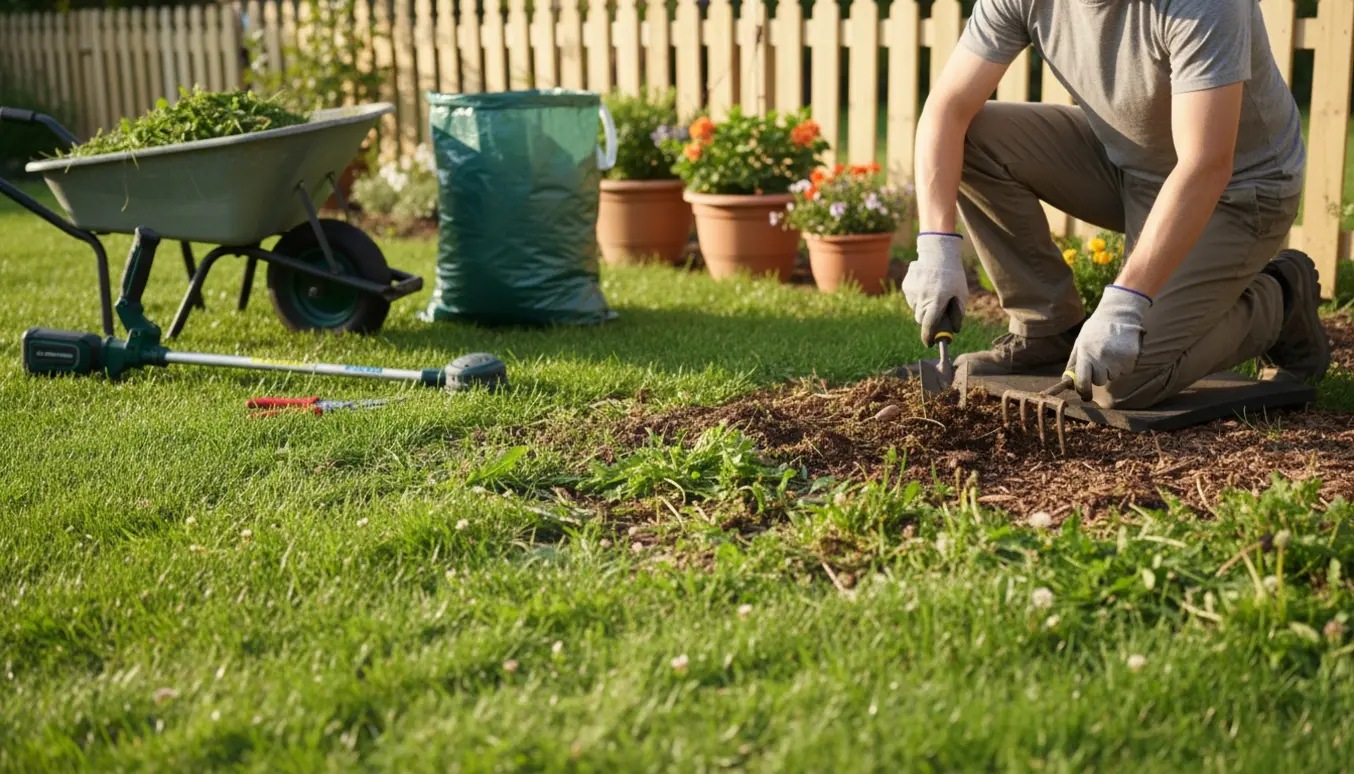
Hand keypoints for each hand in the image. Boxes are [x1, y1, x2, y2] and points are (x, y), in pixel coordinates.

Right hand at [902, 233, 967, 346]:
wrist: (938, 252)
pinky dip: (918, 297)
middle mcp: (922, 298)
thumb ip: (958, 314)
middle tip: (936, 313)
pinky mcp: (906, 286)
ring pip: (916, 309)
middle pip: (921, 319)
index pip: (929, 325)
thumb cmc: (953, 275)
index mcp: (936, 301)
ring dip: (923, 307)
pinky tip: (926, 286)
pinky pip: (912, 298)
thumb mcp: (961, 294)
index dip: (928, 337)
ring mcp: (912, 292)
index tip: (929, 344)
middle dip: (928, 320)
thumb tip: (954, 329)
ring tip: (933, 293)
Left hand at [1065, 285, 1152, 400]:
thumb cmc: (1096, 330)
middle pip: (1099, 381)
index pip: (1083, 381)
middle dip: (1099, 375)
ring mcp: (1117, 358)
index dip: (1084, 391)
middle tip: (1101, 361)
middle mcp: (1101, 358)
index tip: (1086, 396)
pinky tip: (1121, 351)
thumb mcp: (1080, 342)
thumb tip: (1069, 383)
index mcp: (1085, 354)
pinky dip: (1124, 365)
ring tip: (1111, 352)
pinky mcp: (1131, 357)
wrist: (1118, 314)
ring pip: (1114, 376)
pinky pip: (1126, 370)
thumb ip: (1074, 363)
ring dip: (1112, 369)